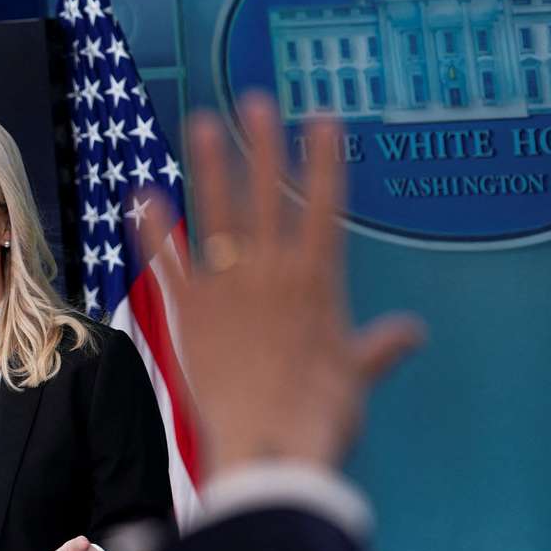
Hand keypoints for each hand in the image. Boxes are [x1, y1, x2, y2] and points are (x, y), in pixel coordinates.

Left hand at [139, 94, 424, 478]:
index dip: (322, 161)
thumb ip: (377, 346)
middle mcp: (273, 273)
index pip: (324, 206)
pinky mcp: (190, 314)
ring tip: (200, 124)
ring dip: (210, 167)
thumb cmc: (319, 416)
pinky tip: (139, 198)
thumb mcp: (354, 376)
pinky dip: (154, 231)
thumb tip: (411, 332)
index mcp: (318, 281)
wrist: (272, 447)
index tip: (320, 121)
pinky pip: (169, 263)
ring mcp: (230, 289)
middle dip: (262, 147)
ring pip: (218, 215)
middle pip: (268, 197)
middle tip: (253, 102)